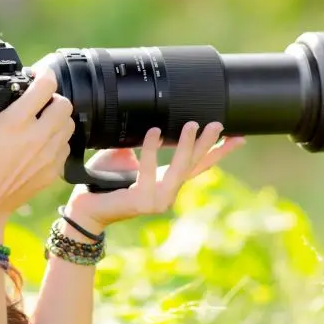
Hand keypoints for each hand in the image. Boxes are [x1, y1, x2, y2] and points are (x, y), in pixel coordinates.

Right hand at [0, 63, 73, 238]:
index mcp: (16, 122)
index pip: (46, 86)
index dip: (44, 74)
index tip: (37, 75)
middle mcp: (37, 136)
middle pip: (65, 104)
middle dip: (53, 98)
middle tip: (39, 102)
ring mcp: (48, 155)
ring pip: (70, 125)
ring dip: (58, 119)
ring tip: (41, 122)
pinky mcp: (53, 171)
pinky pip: (66, 147)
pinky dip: (58, 141)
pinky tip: (41, 143)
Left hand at [63, 121, 245, 237]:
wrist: (85, 206)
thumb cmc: (104, 181)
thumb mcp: (126, 155)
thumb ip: (139, 142)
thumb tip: (147, 117)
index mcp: (167, 181)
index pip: (199, 165)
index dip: (219, 152)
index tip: (238, 137)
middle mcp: (167, 192)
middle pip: (195, 165)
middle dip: (208, 144)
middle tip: (218, 124)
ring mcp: (157, 200)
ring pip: (179, 168)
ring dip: (187, 146)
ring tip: (191, 125)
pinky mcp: (143, 201)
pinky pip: (149, 169)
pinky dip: (152, 150)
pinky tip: (155, 132)